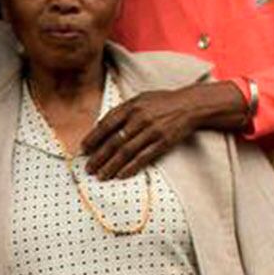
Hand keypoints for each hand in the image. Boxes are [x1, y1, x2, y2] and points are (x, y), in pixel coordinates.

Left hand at [82, 83, 242, 180]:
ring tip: (100, 176)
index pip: (106, 124)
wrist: (190, 105)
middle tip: (88, 168)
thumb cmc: (162, 102)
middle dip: (98, 157)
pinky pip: (143, 158)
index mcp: (131, 106)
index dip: (93, 138)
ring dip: (111, 166)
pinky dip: (130, 167)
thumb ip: (122, 111)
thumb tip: (101, 126)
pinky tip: (120, 175)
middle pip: (114, 141)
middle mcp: (140, 118)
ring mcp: (152, 131)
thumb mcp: (141, 99)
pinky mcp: (163, 142)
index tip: (83, 149)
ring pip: (126, 152)